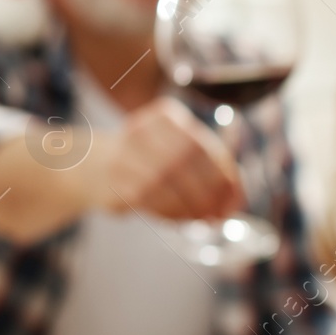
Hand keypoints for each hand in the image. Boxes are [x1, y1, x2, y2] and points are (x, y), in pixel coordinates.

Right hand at [92, 97, 243, 219]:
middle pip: (183, 163)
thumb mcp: (182, 151)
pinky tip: (182, 218)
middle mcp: (140, 129)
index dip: (222, 174)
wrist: (97, 167)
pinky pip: (149, 200)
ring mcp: (123, 154)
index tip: (233, 196)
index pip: (200, 145)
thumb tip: (238, 196)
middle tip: (220, 213)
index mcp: (165, 116)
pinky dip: (172, 213)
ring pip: (165, 184)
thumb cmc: (153, 159)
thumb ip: (214, 167)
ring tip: (203, 218)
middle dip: (207, 193)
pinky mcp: (114, 181)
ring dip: (190, 207)